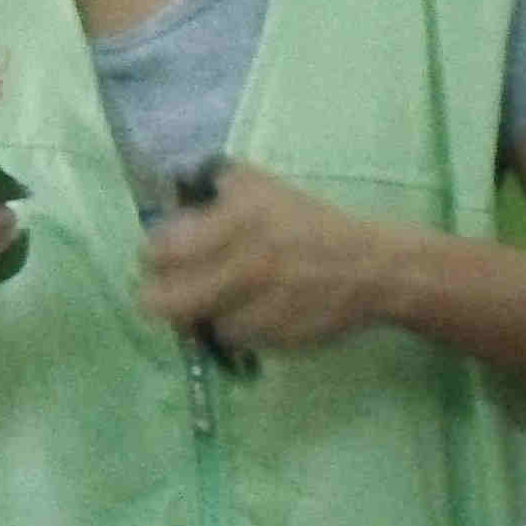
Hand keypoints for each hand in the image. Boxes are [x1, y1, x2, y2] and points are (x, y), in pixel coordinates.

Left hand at [136, 161, 392, 353]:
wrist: (372, 269)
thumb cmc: (311, 223)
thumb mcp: (261, 185)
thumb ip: (214, 186)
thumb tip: (173, 195)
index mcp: (233, 225)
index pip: (158, 252)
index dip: (153, 256)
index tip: (161, 256)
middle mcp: (240, 269)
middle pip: (161, 304)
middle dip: (159, 296)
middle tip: (168, 289)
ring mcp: (257, 310)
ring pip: (198, 324)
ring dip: (204, 314)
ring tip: (220, 299)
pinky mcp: (273, 340)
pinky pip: (235, 340)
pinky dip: (237, 328)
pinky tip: (253, 312)